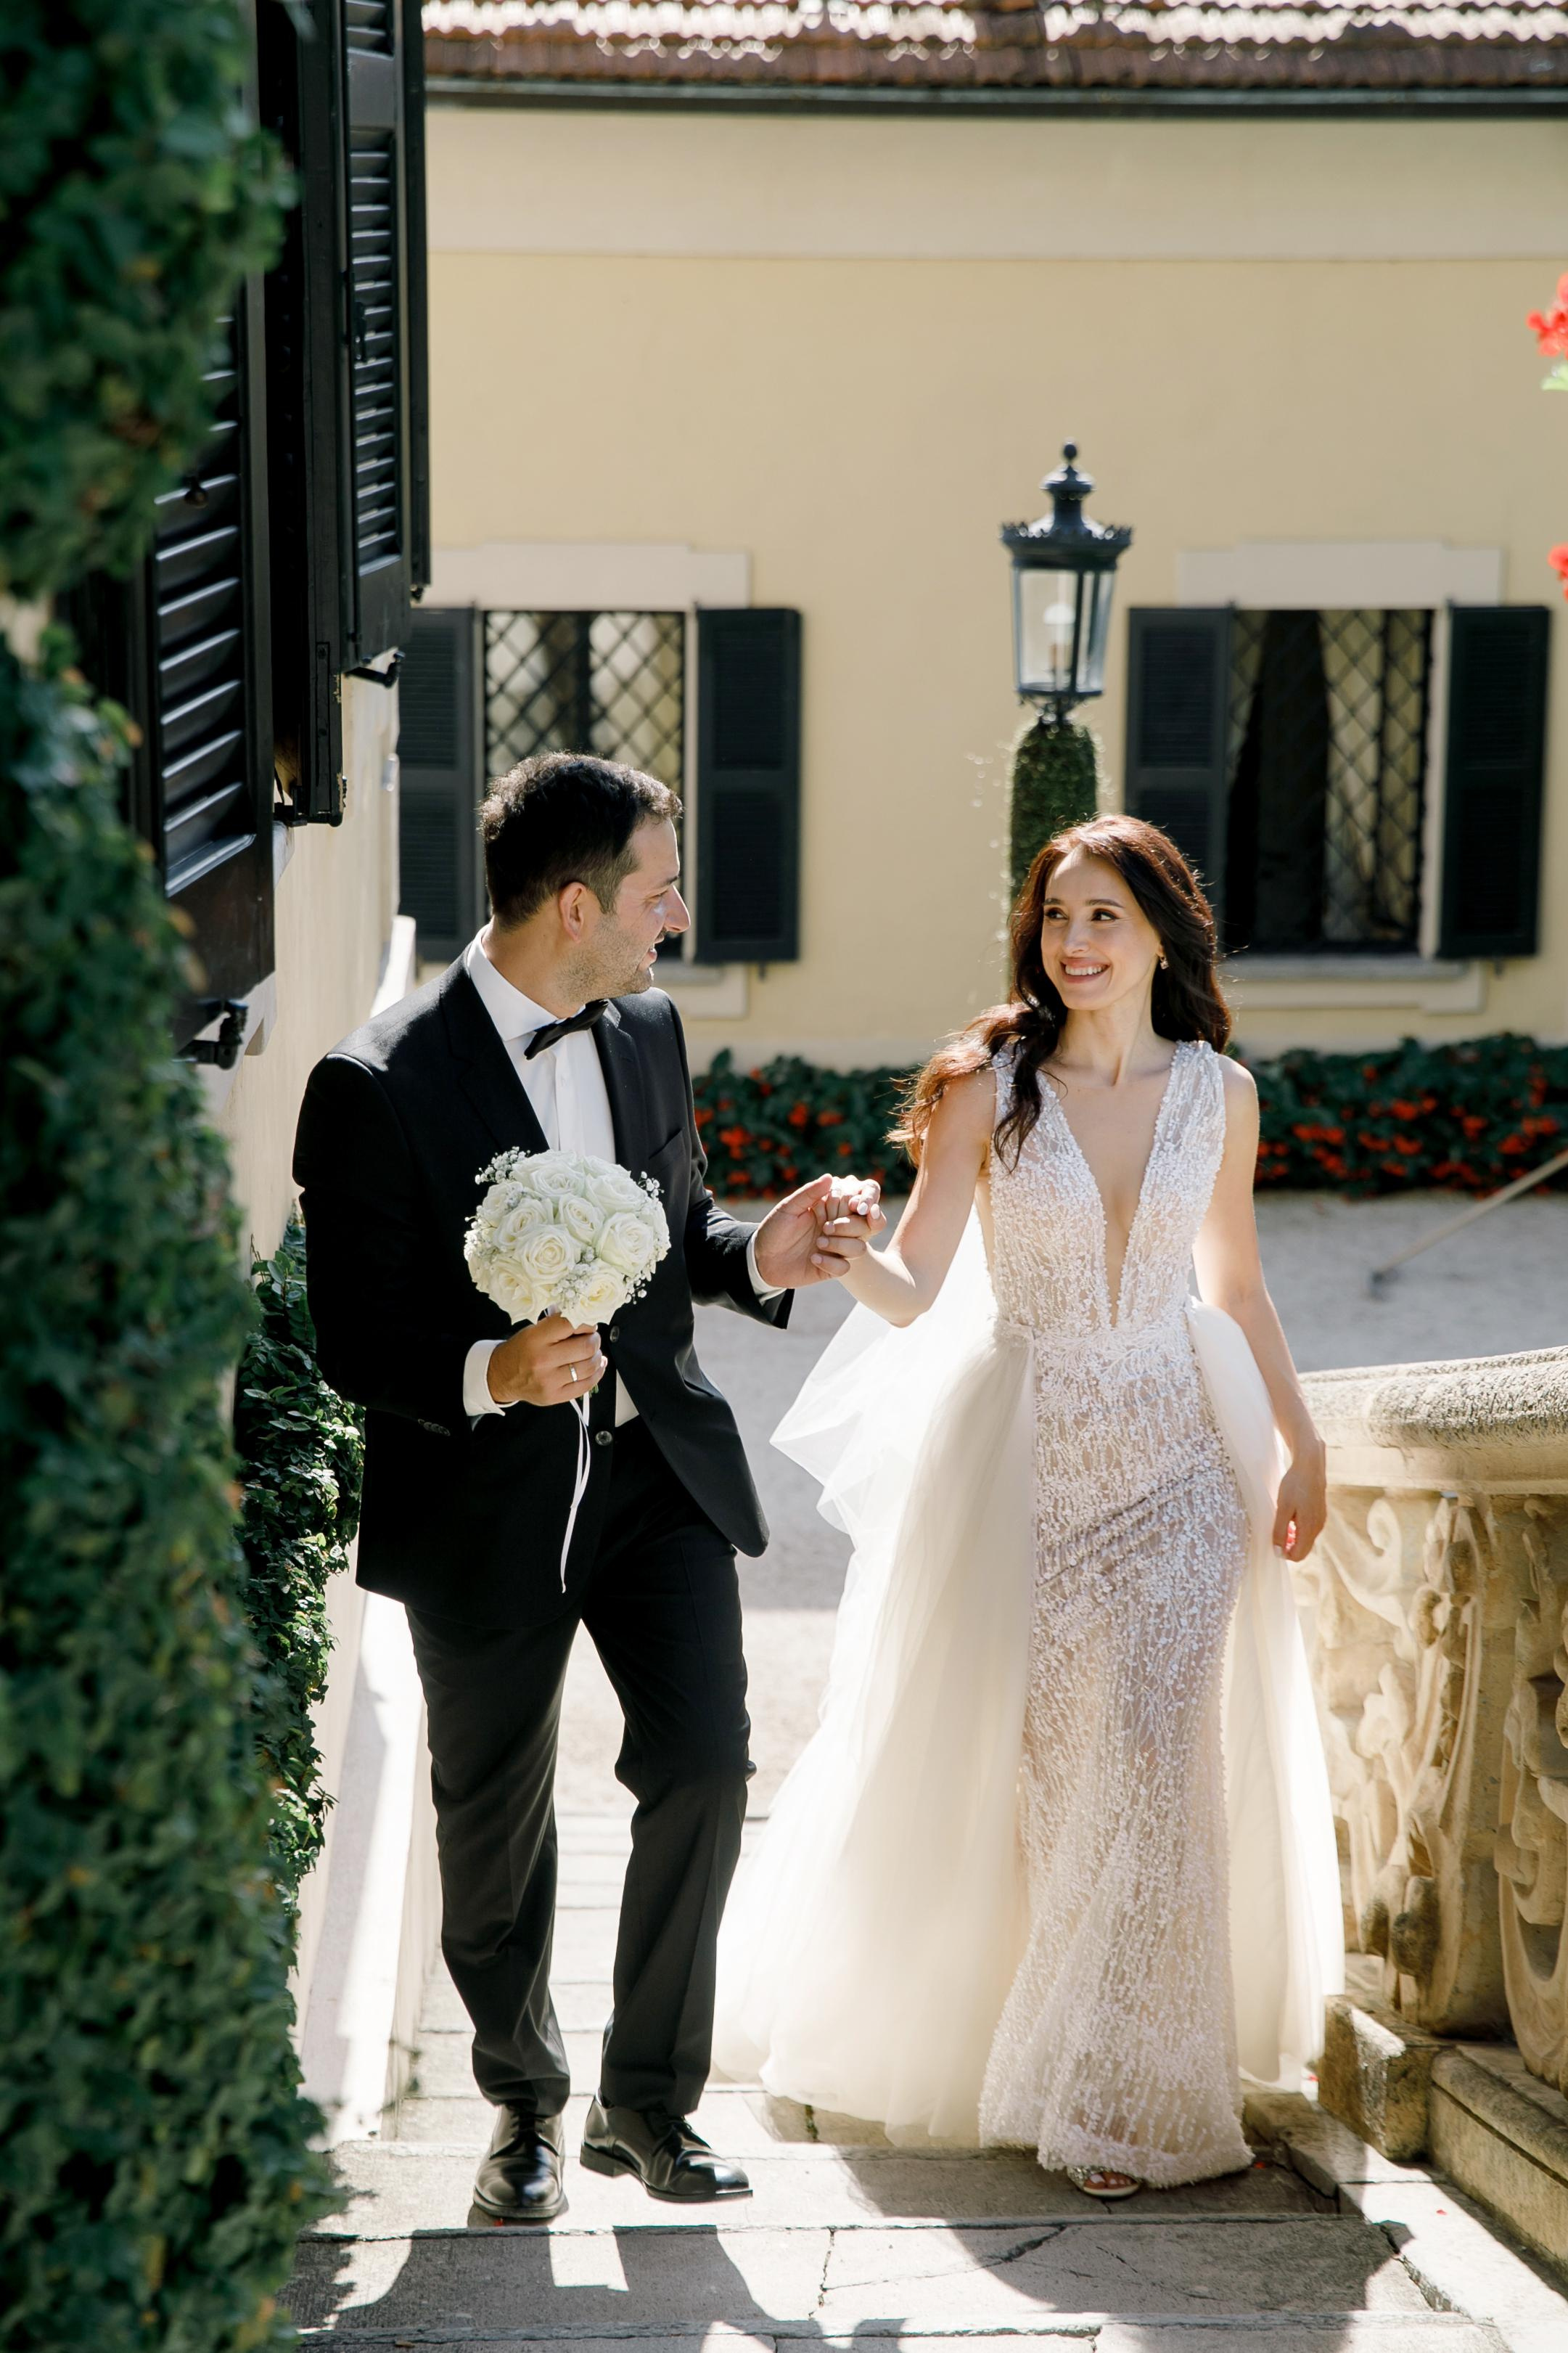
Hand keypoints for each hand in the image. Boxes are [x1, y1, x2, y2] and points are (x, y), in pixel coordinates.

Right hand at [487, 1315, 605, 1407]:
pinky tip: (596, 1367)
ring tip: (593, 1353)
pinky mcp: (555, 1396)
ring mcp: (549, 1381)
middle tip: (592, 1338)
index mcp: (536, 1339)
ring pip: (589, 1367)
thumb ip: (559, 1324)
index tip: (589, 1324)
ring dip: (597, 1357)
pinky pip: (586, 1385)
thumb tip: (586, 1319)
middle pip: (586, 1347)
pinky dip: (596, 1374)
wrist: (501, 1376)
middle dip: (594, 1340)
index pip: (571, 1324)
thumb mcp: (534, 1330)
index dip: (587, 1322)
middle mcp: (543, 1360)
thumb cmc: (520, 1350)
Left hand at [752, 1173, 886, 1289]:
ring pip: (859, 1248)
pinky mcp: (830, 1268)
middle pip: (863, 1226)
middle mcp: (836, 1229)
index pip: (854, 1204)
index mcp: (829, 1211)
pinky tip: (813, 1258)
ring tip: (818, 1243)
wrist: (760, 1259)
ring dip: (841, 1244)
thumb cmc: (774, 1229)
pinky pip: (844, 1268)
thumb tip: (829, 1177)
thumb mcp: (788, 1208)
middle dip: (848, 1226)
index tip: (850, 1206)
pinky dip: (831, 1263)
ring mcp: (835, 1249)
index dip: (857, 1204)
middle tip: (825, 1227)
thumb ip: (809, 1194)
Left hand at [1273, 1444, 1326, 1561]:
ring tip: (1281, 1525)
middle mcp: (1318, 1528)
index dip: (1284, 1554)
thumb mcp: (1283, 1508)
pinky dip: (1298, 1530)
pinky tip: (1290, 1519)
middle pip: (1303, 1550)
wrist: (1310, 1466)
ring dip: (1293, 1538)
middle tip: (1276, 1534)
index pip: (1298, 1555)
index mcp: (1309, 1528)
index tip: (1273, 1543)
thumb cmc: (1295, 1485)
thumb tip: (1278, 1552)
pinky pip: (1309, 1530)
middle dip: (1288, 1547)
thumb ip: (1280, 1531)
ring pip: (1306, 1540)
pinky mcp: (1320, 1515)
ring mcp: (1320, 1521)